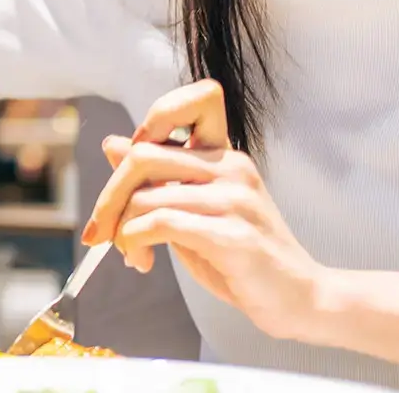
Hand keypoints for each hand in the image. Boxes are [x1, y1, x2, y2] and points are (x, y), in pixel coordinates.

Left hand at [81, 79, 326, 340]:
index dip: (157, 116)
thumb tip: (112, 143)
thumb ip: (158, 179)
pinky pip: (161, 223)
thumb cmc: (240, 257)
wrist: (298, 300)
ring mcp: (236, 199)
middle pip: (143, 155)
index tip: (134, 163)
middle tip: (100, 231)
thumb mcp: (193, 212)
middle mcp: (232, 168)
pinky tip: (141, 259)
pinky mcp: (233, 235)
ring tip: (130, 253)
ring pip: (145, 195)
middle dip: (108, 196)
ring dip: (121, 229)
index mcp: (225, 156)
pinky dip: (135, 240)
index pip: (200, 97)